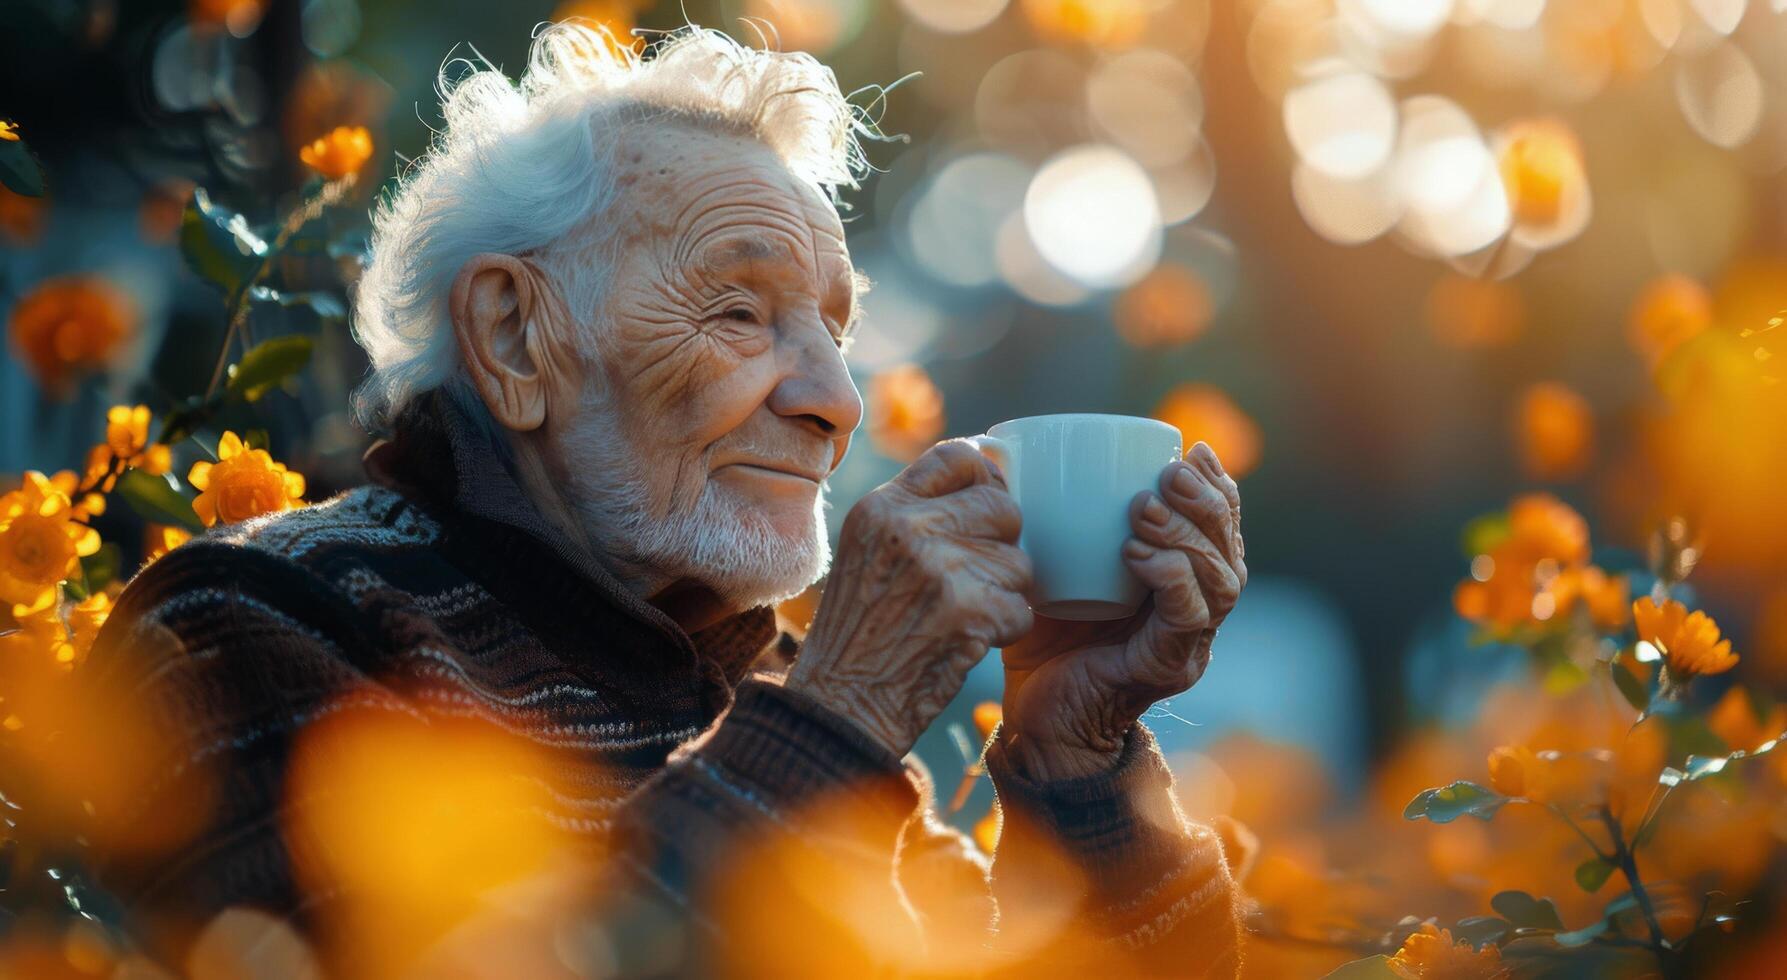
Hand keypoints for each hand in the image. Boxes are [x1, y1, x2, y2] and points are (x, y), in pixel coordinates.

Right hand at [787, 441, 1033, 755]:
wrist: (840, 705)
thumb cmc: (857, 633)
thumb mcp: (864, 552)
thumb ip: (910, 516)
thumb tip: (981, 477)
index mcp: (881, 508)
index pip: (956, 456)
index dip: (986, 476)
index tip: (990, 499)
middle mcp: (907, 528)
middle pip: (1001, 507)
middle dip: (1003, 544)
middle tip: (978, 578)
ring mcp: (938, 568)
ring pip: (1018, 562)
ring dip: (1004, 594)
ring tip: (961, 617)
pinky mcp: (966, 611)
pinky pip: (1021, 608)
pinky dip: (1005, 630)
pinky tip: (967, 642)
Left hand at [998, 442, 1244, 781]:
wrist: (1034, 720)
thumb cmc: (1042, 638)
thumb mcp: (1053, 567)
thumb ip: (1055, 520)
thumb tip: (1007, 453)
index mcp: (1181, 582)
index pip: (1220, 528)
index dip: (1217, 486)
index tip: (1191, 450)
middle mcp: (1196, 612)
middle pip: (1229, 548)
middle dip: (1206, 502)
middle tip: (1168, 473)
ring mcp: (1188, 643)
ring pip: (1220, 580)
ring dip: (1188, 535)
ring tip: (1146, 508)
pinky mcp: (1166, 668)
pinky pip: (1187, 618)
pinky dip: (1170, 579)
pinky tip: (1139, 555)